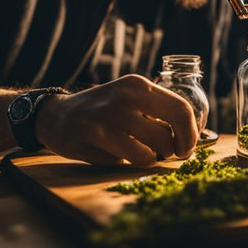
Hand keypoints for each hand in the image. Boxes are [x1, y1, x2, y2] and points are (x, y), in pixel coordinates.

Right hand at [35, 74, 197, 166]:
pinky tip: (110, 151)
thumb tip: (191, 135)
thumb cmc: (103, 111)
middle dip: (170, 152)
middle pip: (168, 136)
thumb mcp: (131, 98)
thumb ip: (158, 111)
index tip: (187, 148)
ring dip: (147, 159)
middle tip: (163, 154)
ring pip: (148, 154)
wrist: (56, 115)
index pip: (181, 109)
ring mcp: (107, 116)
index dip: (190, 134)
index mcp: (138, 85)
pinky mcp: (93, 136)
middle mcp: (125, 97)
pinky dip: (123, 163)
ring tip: (135, 151)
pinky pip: (125, 161)